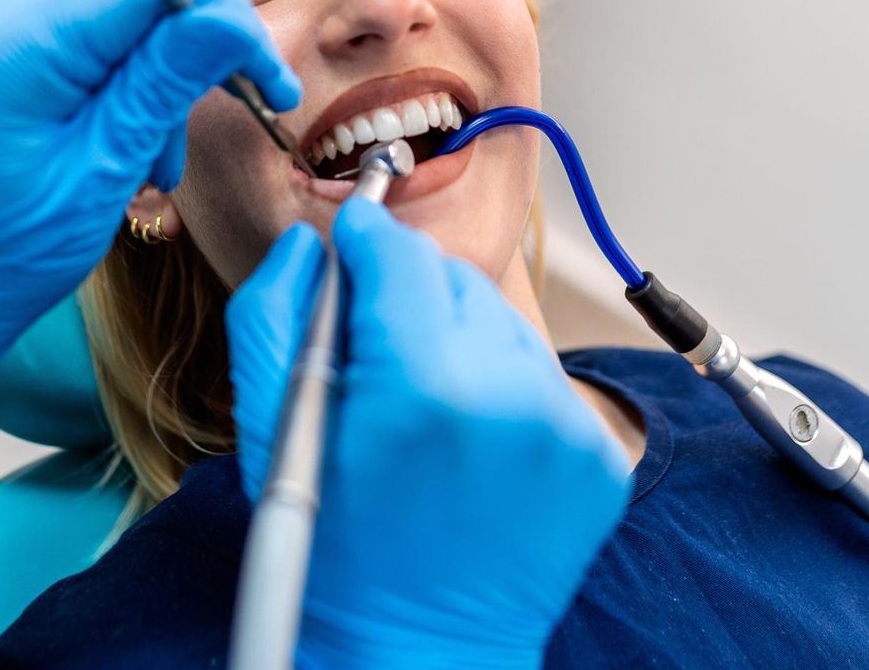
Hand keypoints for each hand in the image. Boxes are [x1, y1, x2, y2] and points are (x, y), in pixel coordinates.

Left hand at [0, 0, 297, 431]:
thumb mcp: (101, 171)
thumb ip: (163, 86)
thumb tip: (226, 21)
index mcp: (16, 45)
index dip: (223, 23)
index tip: (270, 78)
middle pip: (132, 3)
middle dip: (186, 65)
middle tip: (230, 125)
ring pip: (108, 29)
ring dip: (150, 90)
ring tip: (150, 171)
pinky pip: (72, 50)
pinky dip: (109, 93)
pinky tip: (115, 153)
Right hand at [226, 199, 630, 669]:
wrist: (418, 651)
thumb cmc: (334, 548)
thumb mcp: (271, 432)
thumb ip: (274, 315)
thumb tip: (311, 243)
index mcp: (422, 383)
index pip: (400, 252)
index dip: (367, 241)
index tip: (352, 240)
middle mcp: (509, 394)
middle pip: (453, 280)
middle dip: (409, 298)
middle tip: (377, 354)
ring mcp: (566, 428)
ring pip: (501, 323)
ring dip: (458, 342)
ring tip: (423, 408)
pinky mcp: (598, 458)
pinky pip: (541, 379)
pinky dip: (502, 391)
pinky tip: (467, 444)